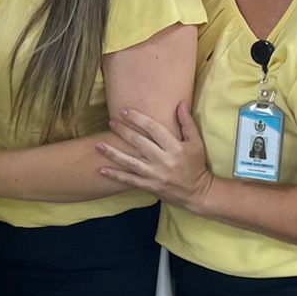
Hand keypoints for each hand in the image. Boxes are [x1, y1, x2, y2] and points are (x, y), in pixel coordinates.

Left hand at [97, 104, 212, 210]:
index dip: (138, 118)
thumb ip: (187, 123)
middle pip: (139, 143)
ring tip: (98, 145)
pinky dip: (116, 175)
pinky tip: (102, 169)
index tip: (124, 111)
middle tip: (110, 122)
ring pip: (130, 162)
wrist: (197, 192)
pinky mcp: (150, 186)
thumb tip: (180, 103)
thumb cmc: (196, 164)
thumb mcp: (196, 143)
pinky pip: (130, 180)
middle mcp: (163, 160)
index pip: (153, 129)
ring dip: (113, 153)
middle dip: (123, 131)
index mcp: (175, 147)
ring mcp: (155, 174)